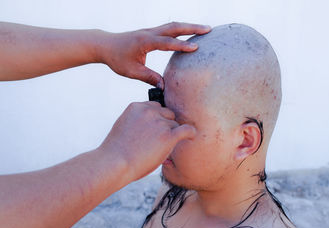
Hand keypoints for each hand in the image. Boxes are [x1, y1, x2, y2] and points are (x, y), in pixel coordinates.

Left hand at [96, 22, 210, 87]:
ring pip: (172, 26)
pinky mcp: (150, 33)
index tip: (196, 48)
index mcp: (145, 42)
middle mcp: (149, 33)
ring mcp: (150, 31)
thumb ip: (149, 77)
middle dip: (192, 28)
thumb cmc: (116, 58)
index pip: (166, 43)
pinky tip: (189, 33)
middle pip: (174, 27)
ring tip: (204, 29)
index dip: (181, 45)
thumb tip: (164, 86)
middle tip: (208, 30)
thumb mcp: (132, 71)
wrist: (105, 45)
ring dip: (189, 26)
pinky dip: (181, 29)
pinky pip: (168, 28)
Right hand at [98, 101, 195, 182]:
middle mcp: (149, 111)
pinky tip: (191, 137)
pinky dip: (190, 133)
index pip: (155, 107)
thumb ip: (136, 121)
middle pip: (167, 114)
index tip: (155, 129)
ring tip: (160, 148)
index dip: (157, 119)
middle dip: (165, 125)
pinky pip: (187, 130)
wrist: (115, 163)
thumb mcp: (123, 127)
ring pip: (174, 125)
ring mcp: (159, 123)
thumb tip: (148, 128)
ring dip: (171, 135)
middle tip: (158, 140)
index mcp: (136, 107)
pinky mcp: (168, 136)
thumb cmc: (116, 151)